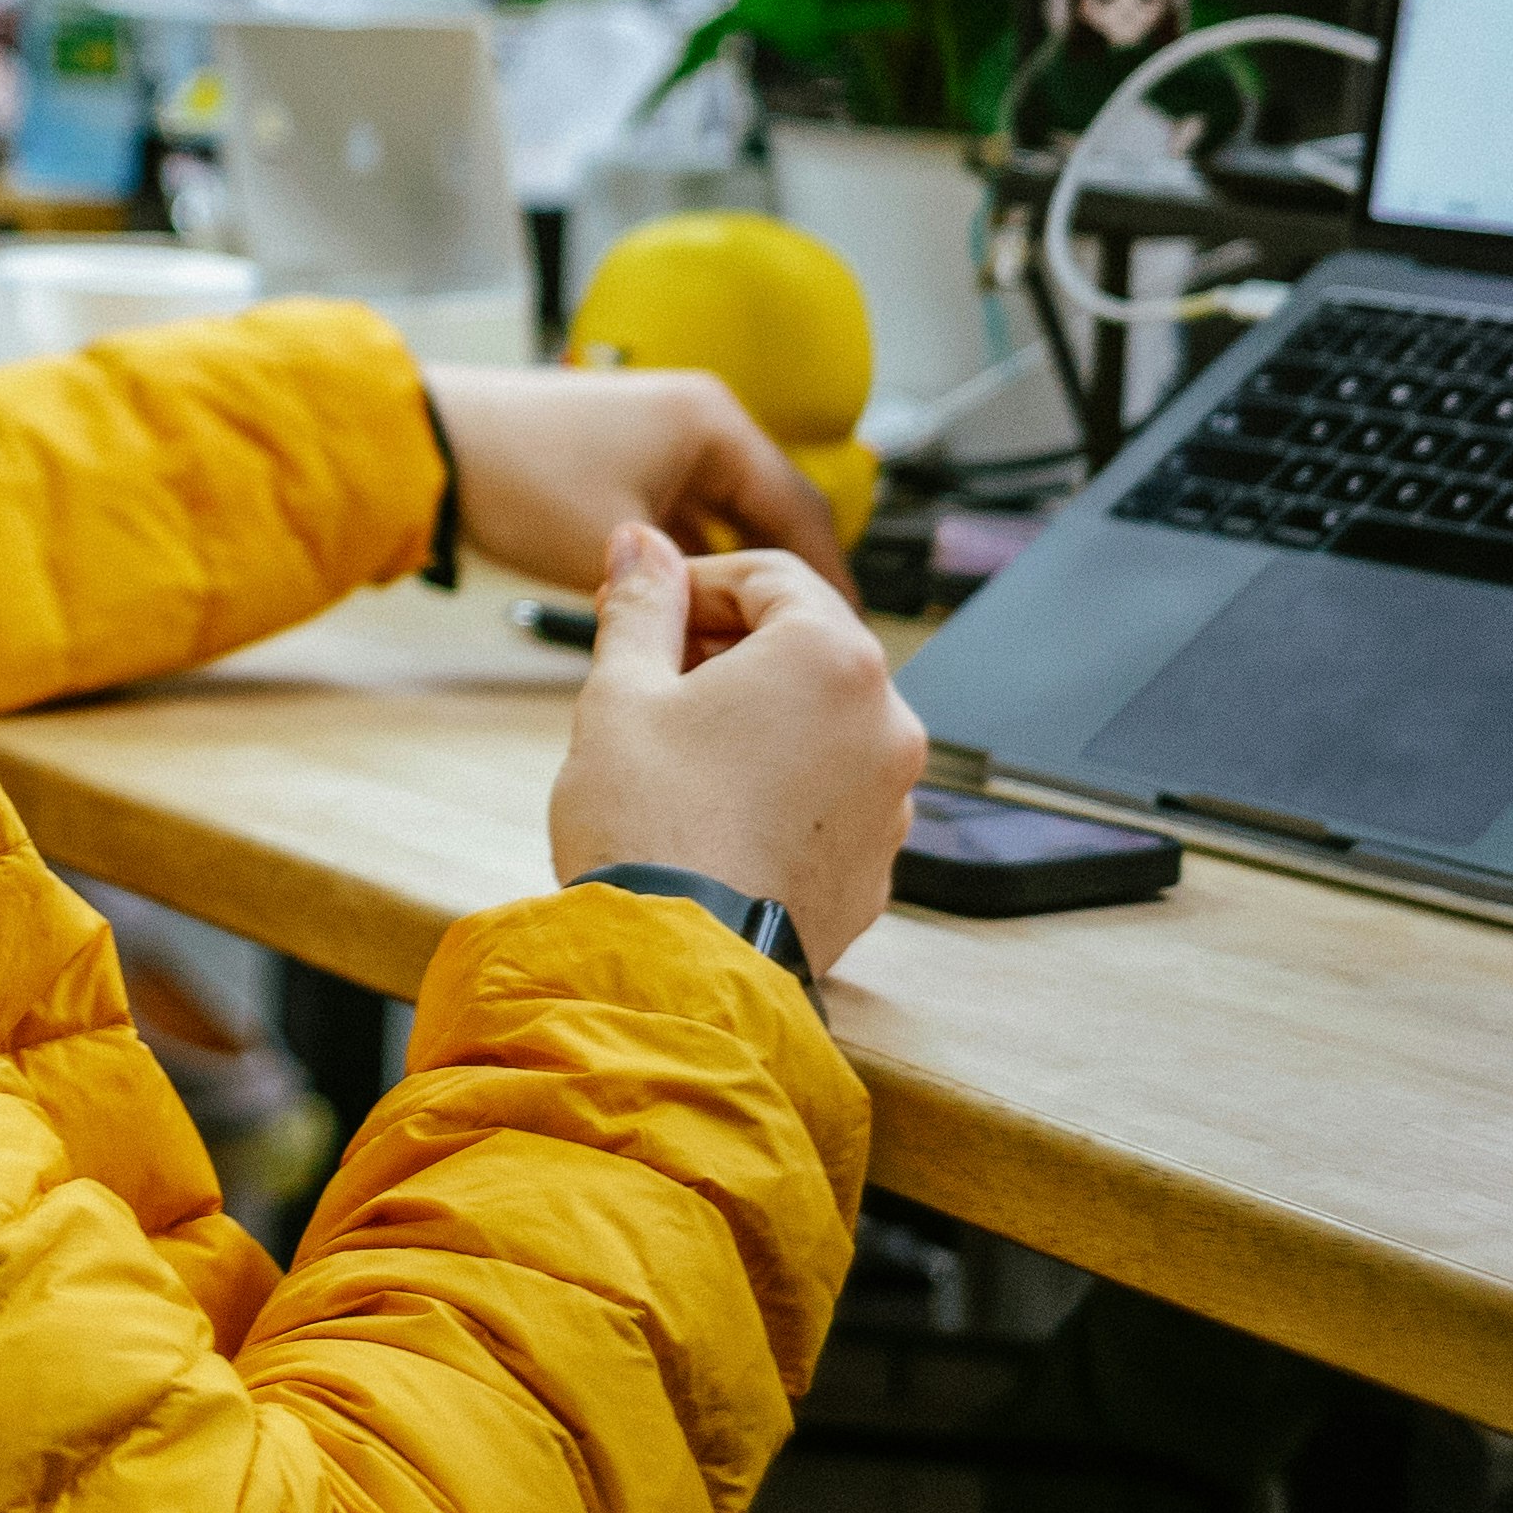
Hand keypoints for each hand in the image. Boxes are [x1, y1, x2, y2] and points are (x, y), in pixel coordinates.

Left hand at [420, 360, 851, 597]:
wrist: (432, 443)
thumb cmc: (521, 481)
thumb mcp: (615, 550)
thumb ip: (686, 593)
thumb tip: (740, 639)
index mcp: (715, 424)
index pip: (803, 510)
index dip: (828, 579)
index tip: (843, 632)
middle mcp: (698, 418)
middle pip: (768, 511)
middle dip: (781, 580)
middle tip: (800, 646)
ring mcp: (661, 434)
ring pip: (723, 517)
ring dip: (731, 573)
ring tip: (746, 640)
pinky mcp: (626, 455)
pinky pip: (683, 513)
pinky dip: (691, 560)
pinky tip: (689, 612)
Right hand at [544, 523, 922, 978]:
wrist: (676, 968)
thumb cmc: (649, 827)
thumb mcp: (623, 691)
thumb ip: (643, 605)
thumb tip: (641, 544)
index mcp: (832, 660)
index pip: (770, 576)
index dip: (694, 580)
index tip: (644, 604)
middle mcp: (886, 724)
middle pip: (806, 645)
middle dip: (726, 643)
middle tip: (650, 664)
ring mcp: (890, 801)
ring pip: (822, 722)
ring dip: (757, 712)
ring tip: (676, 741)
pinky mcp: (875, 866)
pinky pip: (830, 794)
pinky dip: (782, 781)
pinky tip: (713, 805)